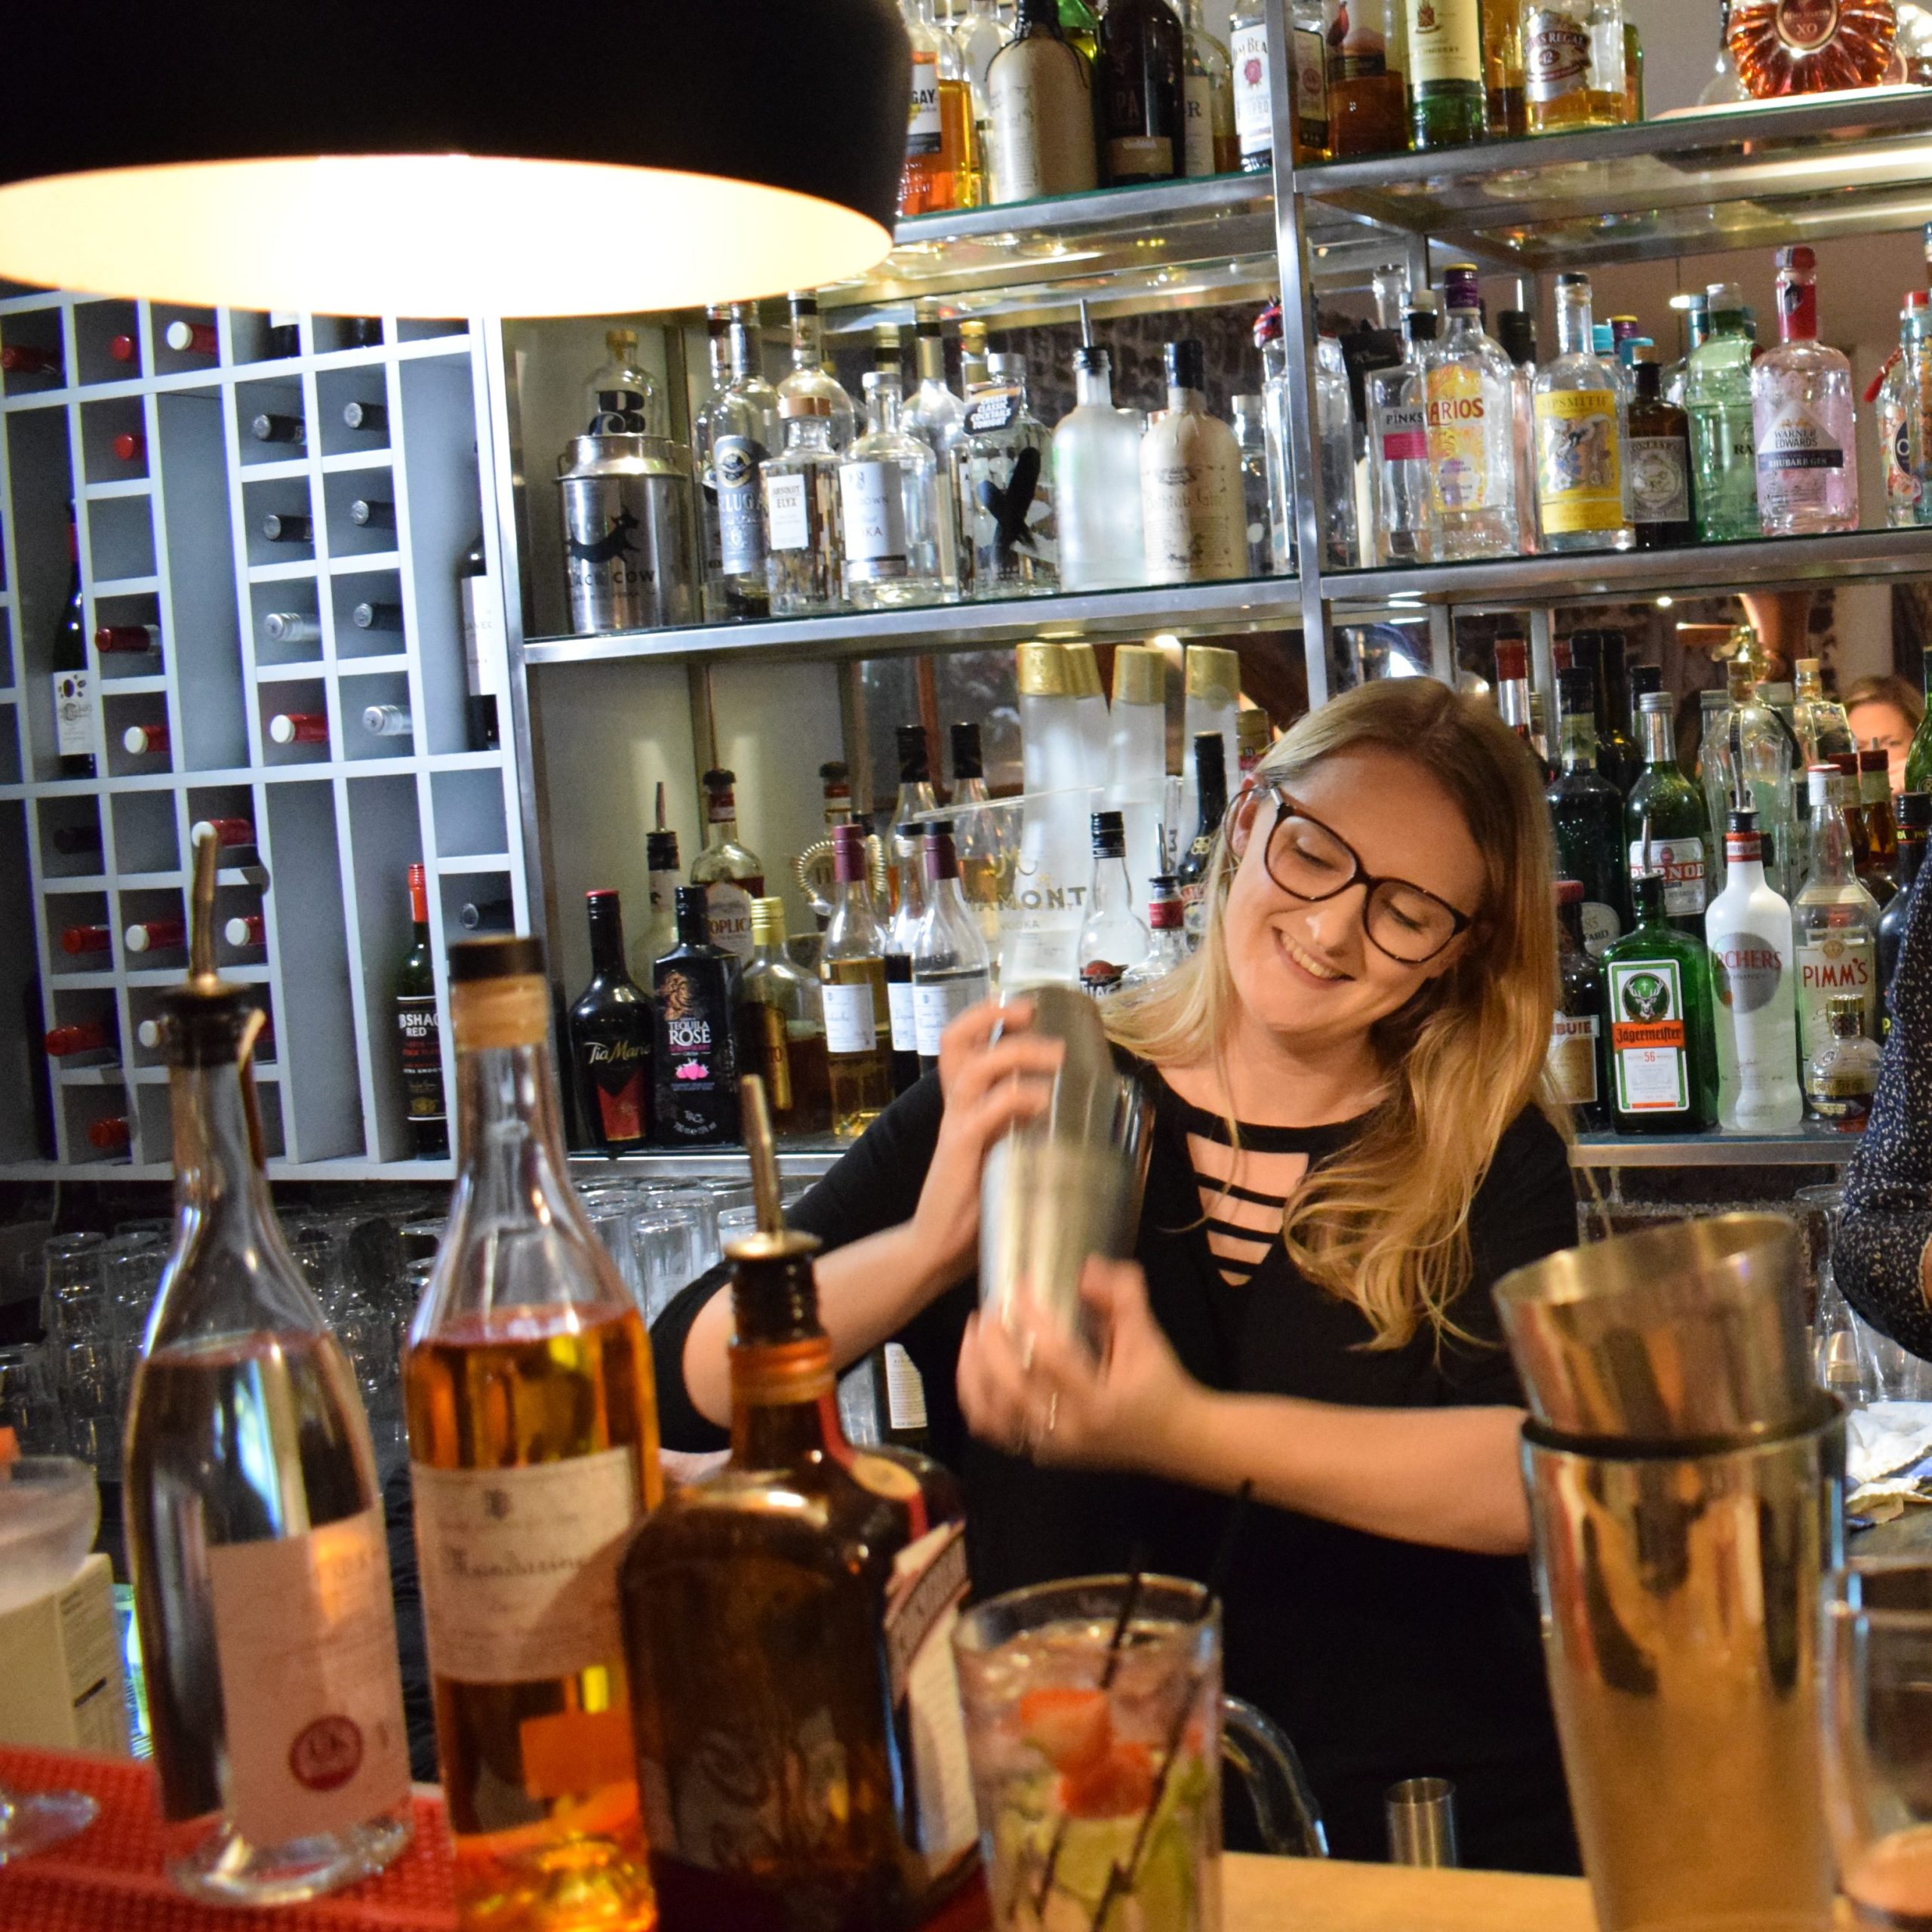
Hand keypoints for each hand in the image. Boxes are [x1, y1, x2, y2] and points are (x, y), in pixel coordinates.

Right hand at [907, 995, 1062, 1290]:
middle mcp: (955, 1106)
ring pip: (976, 1068)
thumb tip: (1067, 1110)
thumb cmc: (976, 1202)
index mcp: (963, 1103)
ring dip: (1019, 1053)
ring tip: (1056, 1056)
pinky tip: (1044, 1101)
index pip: (959, 1043)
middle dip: (994, 1019)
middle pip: (956, 1041)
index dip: (984, 1016)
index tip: (1022, 1007)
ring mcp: (956, 1125)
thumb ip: (1020, 1128)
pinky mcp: (961, 1150)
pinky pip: (988, 1111)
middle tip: (1035, 1016)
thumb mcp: (1000, 1152)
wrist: (938, 1246)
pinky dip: (1019, 1097)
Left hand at [956, 1258, 1205, 1473]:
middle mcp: (1070, 1430)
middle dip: (993, 1341)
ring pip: (992, 1412)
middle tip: (991, 1307)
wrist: (1173, 1438)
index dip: (1031, 1316)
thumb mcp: (1148, 1336)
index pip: (1054, 1356)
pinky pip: (992, 1428)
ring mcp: (1050, 1446)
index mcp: (1101, 1403)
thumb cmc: (1159, 1384)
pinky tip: (974, 1367)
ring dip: (975, 1369)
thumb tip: (1086, 1268)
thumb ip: (1122, 1296)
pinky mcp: (1038, 1452)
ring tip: (974, 1332)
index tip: (1020, 1285)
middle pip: (1012, 1386)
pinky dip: (976, 1397)